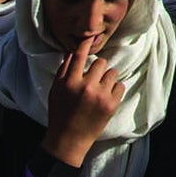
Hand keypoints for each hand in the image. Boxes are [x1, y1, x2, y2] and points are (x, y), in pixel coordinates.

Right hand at [42, 36, 123, 167]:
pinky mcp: (111, 105)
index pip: (79, 56)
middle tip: (93, 80)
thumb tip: (71, 51)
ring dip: (107, 79)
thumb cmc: (59, 114)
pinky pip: (120, 86)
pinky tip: (105, 98)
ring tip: (99, 90)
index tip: (91, 36)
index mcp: (70, 83)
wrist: (68, 140)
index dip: (86, 44)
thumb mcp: (55, 91)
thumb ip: (63, 71)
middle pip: (101, 62)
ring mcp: (100, 96)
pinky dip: (115, 90)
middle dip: (98, 69)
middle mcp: (86, 87)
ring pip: (112, 73)